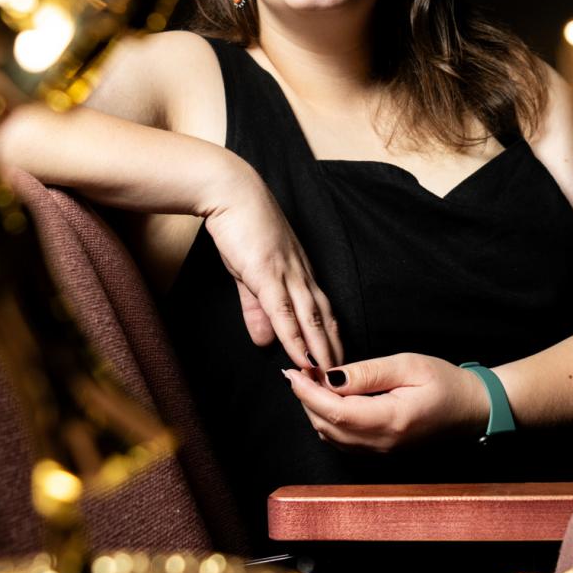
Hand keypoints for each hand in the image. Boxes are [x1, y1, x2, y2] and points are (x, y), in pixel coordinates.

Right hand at [201, 166, 343, 371]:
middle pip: (325, 318)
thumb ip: (257, 308)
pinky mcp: (268, 274)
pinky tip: (301, 358)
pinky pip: (285, 313)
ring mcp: (287, 273)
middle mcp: (301, 273)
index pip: (322, 310)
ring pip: (311, 319)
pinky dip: (295, 338)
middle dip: (334, 351)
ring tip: (329, 378)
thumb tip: (265, 341)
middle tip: (343, 380)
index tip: (337, 362)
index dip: (331, 337)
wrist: (230, 192)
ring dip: (321, 351)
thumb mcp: (249, 272)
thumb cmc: (240, 226)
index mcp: (299, 270)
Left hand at [281, 353, 491, 452]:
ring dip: (315, 411)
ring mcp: (382, 452)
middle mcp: (383, 443)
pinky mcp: (382, 453)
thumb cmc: (446, 383)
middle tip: (297, 371)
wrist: (474, 409)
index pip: (336, 411)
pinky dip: (328, 422)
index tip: (292, 371)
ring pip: (332, 437)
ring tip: (310, 383)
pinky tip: (328, 400)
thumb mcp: (408, 365)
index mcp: (391, 420)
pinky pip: (344, 442)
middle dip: (306, 399)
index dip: (308, 392)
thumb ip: (368, 372)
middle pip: (327, 426)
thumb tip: (330, 377)